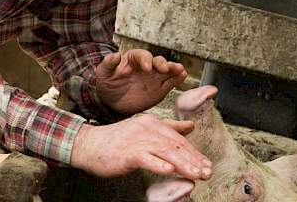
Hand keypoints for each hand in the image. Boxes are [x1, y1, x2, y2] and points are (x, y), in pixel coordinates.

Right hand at [71, 114, 211, 178]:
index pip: (178, 139)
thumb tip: (190, 126)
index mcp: (152, 123)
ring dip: (182, 164)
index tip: (206, 164)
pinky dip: (157, 164)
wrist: (89, 144)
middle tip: (207, 171)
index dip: (194, 152)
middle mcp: (146, 129)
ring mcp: (137, 140)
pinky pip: (145, 158)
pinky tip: (169, 170)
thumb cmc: (116, 140)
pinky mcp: (127, 153)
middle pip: (175, 145)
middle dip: (193, 160)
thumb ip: (168, 127)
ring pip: (165, 152)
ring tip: (196, 174)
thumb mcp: (143, 130)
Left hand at [95, 49, 186, 114]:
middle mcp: (146, 66)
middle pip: (157, 61)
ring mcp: (154, 77)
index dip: (145, 60)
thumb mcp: (103, 72)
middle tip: (165, 69)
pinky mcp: (159, 89)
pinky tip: (182, 76)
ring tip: (180, 70)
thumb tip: (115, 55)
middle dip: (162, 64)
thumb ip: (108, 63)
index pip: (142, 56)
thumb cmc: (107, 83)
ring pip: (167, 71)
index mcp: (133, 59)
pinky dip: (177, 79)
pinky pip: (170, 83)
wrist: (112, 101)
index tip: (147, 67)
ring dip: (174, 69)